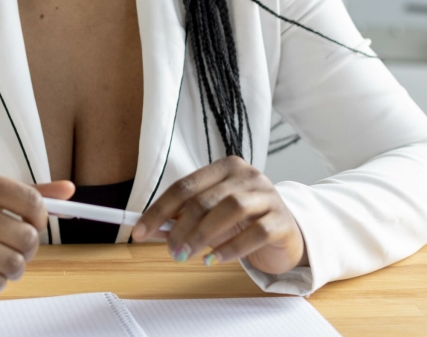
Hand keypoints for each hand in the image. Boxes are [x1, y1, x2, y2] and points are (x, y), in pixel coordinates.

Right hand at [0, 168, 73, 291]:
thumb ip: (24, 191)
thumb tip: (69, 191)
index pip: (30, 201)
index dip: (41, 219)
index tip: (34, 224)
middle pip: (25, 238)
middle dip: (29, 247)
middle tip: (20, 245)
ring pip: (12, 264)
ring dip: (15, 266)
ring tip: (5, 259)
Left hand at [132, 156, 305, 274]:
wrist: (286, 236)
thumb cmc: (243, 224)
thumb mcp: (210, 218)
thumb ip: (184, 219)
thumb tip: (152, 228)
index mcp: (225, 168)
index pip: (185, 186)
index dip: (159, 209)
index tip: (139, 230)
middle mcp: (247, 175)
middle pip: (206, 198)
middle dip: (181, 227)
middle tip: (169, 250)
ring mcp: (268, 195)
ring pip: (230, 209)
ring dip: (202, 235)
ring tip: (187, 255)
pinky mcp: (282, 220)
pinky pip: (255, 232)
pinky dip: (231, 247)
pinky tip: (215, 259)